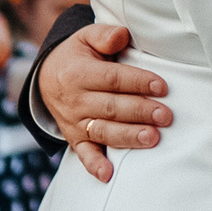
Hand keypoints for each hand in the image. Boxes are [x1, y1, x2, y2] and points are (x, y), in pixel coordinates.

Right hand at [40, 24, 171, 183]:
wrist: (46, 78)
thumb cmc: (77, 56)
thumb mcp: (85, 37)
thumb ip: (104, 35)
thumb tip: (122, 36)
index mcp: (79, 73)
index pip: (112, 79)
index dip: (137, 82)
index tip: (162, 86)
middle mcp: (75, 100)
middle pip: (111, 107)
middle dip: (140, 112)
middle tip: (165, 116)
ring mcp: (75, 122)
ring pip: (103, 131)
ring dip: (128, 137)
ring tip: (152, 138)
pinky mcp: (75, 138)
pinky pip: (84, 154)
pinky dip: (95, 165)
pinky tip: (108, 174)